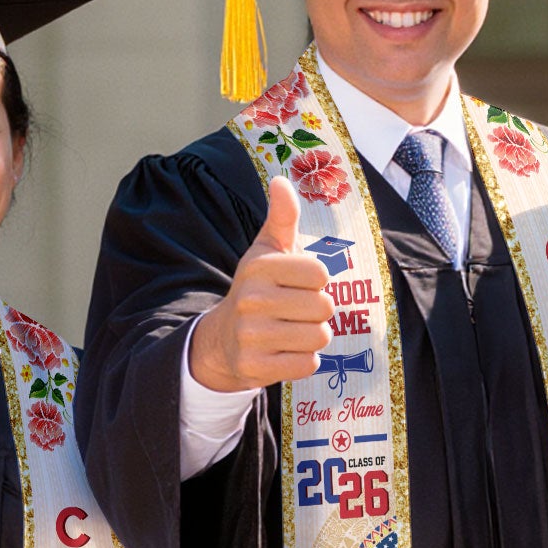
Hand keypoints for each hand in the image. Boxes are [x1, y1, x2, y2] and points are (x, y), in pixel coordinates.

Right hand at [187, 176, 335, 391]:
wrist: (222, 339)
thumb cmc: (257, 289)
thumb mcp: (266, 251)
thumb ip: (282, 217)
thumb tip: (282, 180)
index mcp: (259, 267)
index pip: (320, 273)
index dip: (316, 281)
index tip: (297, 284)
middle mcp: (252, 300)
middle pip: (324, 307)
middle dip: (317, 311)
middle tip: (296, 311)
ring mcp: (252, 336)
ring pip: (319, 337)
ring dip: (313, 336)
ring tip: (291, 331)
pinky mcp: (256, 367)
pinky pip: (308, 364)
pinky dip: (304, 360)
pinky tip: (285, 351)